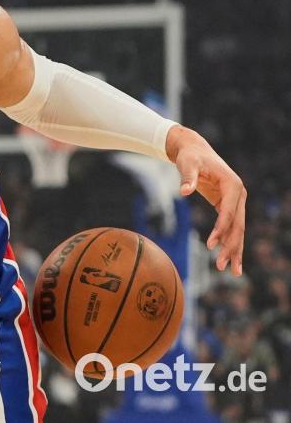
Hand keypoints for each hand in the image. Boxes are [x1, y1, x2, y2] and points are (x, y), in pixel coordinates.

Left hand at [167, 126, 246, 275]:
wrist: (194, 150)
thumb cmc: (189, 156)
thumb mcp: (187, 163)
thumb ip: (187, 177)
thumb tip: (183, 191)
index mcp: (232, 185)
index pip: (228, 212)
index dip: (221, 229)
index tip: (210, 245)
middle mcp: (239, 194)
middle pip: (237, 225)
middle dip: (231, 246)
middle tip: (221, 266)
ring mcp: (235, 201)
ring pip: (238, 230)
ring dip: (235, 250)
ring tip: (233, 272)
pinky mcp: (228, 206)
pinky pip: (231, 227)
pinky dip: (230, 243)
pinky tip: (229, 260)